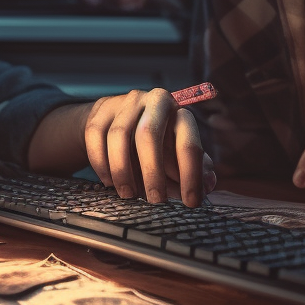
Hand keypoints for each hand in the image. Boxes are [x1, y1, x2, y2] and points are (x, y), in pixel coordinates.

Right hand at [83, 88, 215, 206]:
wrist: (122, 118)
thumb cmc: (158, 142)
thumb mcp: (179, 152)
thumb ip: (195, 168)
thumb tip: (209, 185)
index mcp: (179, 113)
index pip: (187, 143)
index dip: (191, 176)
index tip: (190, 203)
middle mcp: (154, 101)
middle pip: (147, 134)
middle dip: (152, 172)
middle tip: (155, 200)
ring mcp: (125, 103)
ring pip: (118, 136)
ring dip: (122, 170)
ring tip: (129, 194)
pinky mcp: (101, 110)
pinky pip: (96, 136)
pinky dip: (101, 163)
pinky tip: (109, 181)